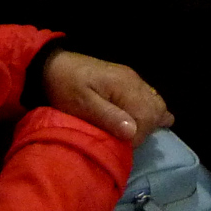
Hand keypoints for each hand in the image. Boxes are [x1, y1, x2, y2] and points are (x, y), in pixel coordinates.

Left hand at [43, 52, 172, 145]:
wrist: (54, 65)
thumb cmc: (66, 86)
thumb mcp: (82, 104)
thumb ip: (108, 116)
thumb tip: (133, 132)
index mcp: (124, 86)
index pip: (147, 116)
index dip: (138, 136)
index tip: (121, 146)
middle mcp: (134, 81)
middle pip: (156, 108)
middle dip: (147, 129)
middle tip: (127, 142)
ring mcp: (132, 79)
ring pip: (156, 102)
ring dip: (151, 120)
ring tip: (136, 135)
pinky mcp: (127, 81)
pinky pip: (149, 96)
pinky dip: (151, 110)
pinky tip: (148, 121)